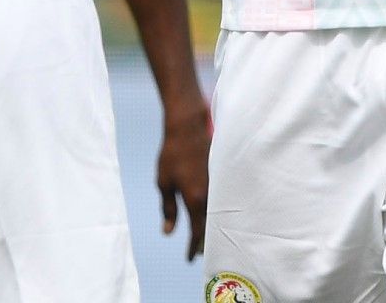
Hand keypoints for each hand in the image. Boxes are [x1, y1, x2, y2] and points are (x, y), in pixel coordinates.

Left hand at [157, 105, 210, 260]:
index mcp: (195, 200)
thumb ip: (168, 209)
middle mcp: (211, 195)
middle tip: (199, 253)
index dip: (192, 247)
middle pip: (211, 225)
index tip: (189, 259)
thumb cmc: (172, 154)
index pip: (196, 231)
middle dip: (205, 241)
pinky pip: (221, 200)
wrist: (188, 126)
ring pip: (217, 213)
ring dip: (211, 226)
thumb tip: (168, 231)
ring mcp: (218, 185)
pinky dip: (216, 210)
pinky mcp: (221, 175)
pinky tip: (212, 213)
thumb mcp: (164, 183)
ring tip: (205, 237)